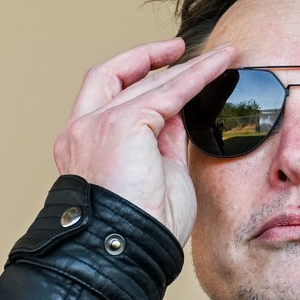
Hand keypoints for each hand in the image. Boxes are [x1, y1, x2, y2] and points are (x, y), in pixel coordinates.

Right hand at [53, 39, 234, 243]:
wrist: (124, 250)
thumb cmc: (141, 229)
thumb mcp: (156, 175)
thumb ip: (162, 141)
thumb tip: (179, 114)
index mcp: (84, 147)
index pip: (107, 98)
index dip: (135, 78)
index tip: (164, 68)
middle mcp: (81, 130)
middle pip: (113, 77)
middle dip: (147, 60)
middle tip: (181, 50)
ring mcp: (96, 125)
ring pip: (142, 81)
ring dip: (182, 66)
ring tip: (217, 57)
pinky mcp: (121, 124)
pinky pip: (167, 90)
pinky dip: (196, 75)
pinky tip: (219, 64)